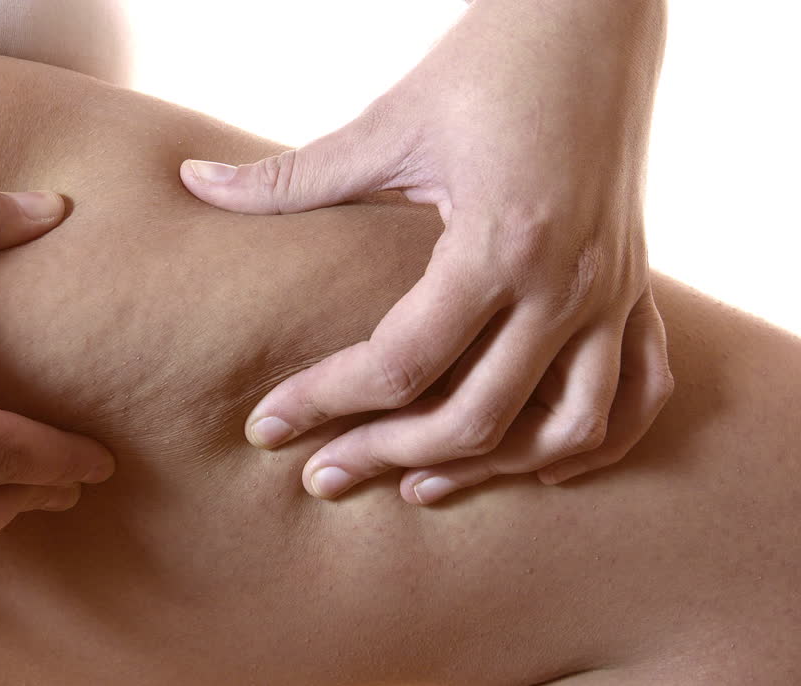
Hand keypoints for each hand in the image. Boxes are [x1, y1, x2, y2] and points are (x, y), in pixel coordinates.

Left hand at [180, 0, 672, 503]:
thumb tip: (194, 183)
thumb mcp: (389, 123)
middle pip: (477, 418)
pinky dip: (593, 442)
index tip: (266, 427)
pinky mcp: (635, 286)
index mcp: (498, 243)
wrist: (594, 18)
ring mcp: (613, 291)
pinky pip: (641, 393)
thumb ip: (290, 177)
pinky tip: (538, 463)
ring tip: (415, 488)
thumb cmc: (489, 62)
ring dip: (492, 471)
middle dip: (387, 456)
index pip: (401, 362)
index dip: (323, 402)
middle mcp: (565, 283)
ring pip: (568, 428)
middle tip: (320, 479)